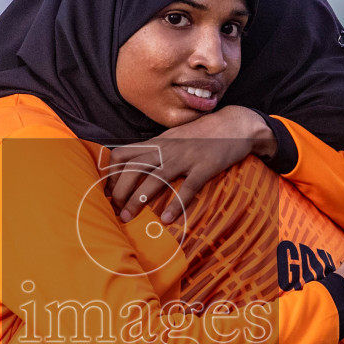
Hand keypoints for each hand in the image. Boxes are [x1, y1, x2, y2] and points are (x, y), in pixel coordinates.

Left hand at [106, 105, 274, 223]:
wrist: (235, 124)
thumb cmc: (202, 134)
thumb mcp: (173, 137)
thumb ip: (155, 149)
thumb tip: (134, 165)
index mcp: (157, 142)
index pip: (123, 154)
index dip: (111, 173)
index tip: (108, 191)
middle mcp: (167, 149)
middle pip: (134, 168)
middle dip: (120, 191)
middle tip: (116, 211)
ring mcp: (186, 158)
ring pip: (155, 178)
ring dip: (138, 200)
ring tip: (128, 217)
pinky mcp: (205, 167)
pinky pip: (188, 187)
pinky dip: (176, 204)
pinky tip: (166, 219)